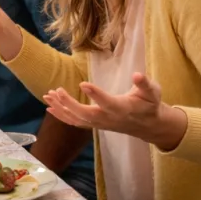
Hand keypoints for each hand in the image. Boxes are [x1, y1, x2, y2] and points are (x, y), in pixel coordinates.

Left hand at [43, 73, 188, 149]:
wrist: (148, 125)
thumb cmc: (149, 104)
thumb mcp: (153, 92)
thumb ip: (145, 84)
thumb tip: (137, 74)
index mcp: (123, 109)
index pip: (108, 103)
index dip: (96, 95)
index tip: (83, 83)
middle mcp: (109, 118)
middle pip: (86, 114)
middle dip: (70, 104)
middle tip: (56, 90)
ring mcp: (100, 124)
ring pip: (77, 119)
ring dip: (61, 108)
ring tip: (48, 96)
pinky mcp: (94, 125)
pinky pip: (75, 123)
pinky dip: (61, 116)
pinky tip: (49, 107)